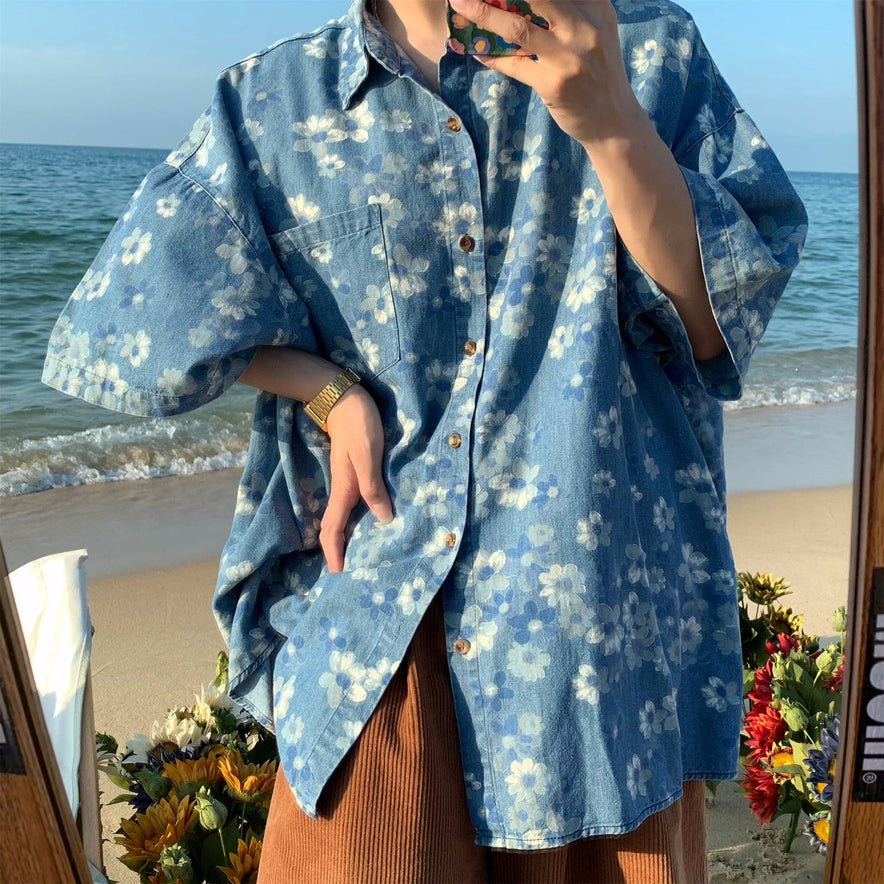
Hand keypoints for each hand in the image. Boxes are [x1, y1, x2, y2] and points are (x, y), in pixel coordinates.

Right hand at [320, 384, 393, 571]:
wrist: (345, 400)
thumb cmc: (358, 426)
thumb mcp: (369, 456)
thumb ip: (374, 488)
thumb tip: (384, 520)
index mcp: (344, 490)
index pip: (333, 530)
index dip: (334, 554)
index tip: (338, 576)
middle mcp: (342, 490)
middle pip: (334, 529)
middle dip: (338, 553)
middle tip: (348, 575)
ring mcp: (347, 483)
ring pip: (343, 518)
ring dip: (347, 539)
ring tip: (359, 557)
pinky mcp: (354, 474)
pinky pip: (352, 507)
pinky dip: (355, 522)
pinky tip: (370, 525)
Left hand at [447, 0, 643, 147]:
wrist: (613, 121)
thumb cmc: (598, 72)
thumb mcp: (596, 31)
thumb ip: (571, 10)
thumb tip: (518, 2)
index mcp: (595, 7)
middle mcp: (584, 27)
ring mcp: (569, 57)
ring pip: (518, 28)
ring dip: (483, 14)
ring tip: (460, 4)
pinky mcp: (554, 84)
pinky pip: (514, 65)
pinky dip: (492, 57)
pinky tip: (477, 50)